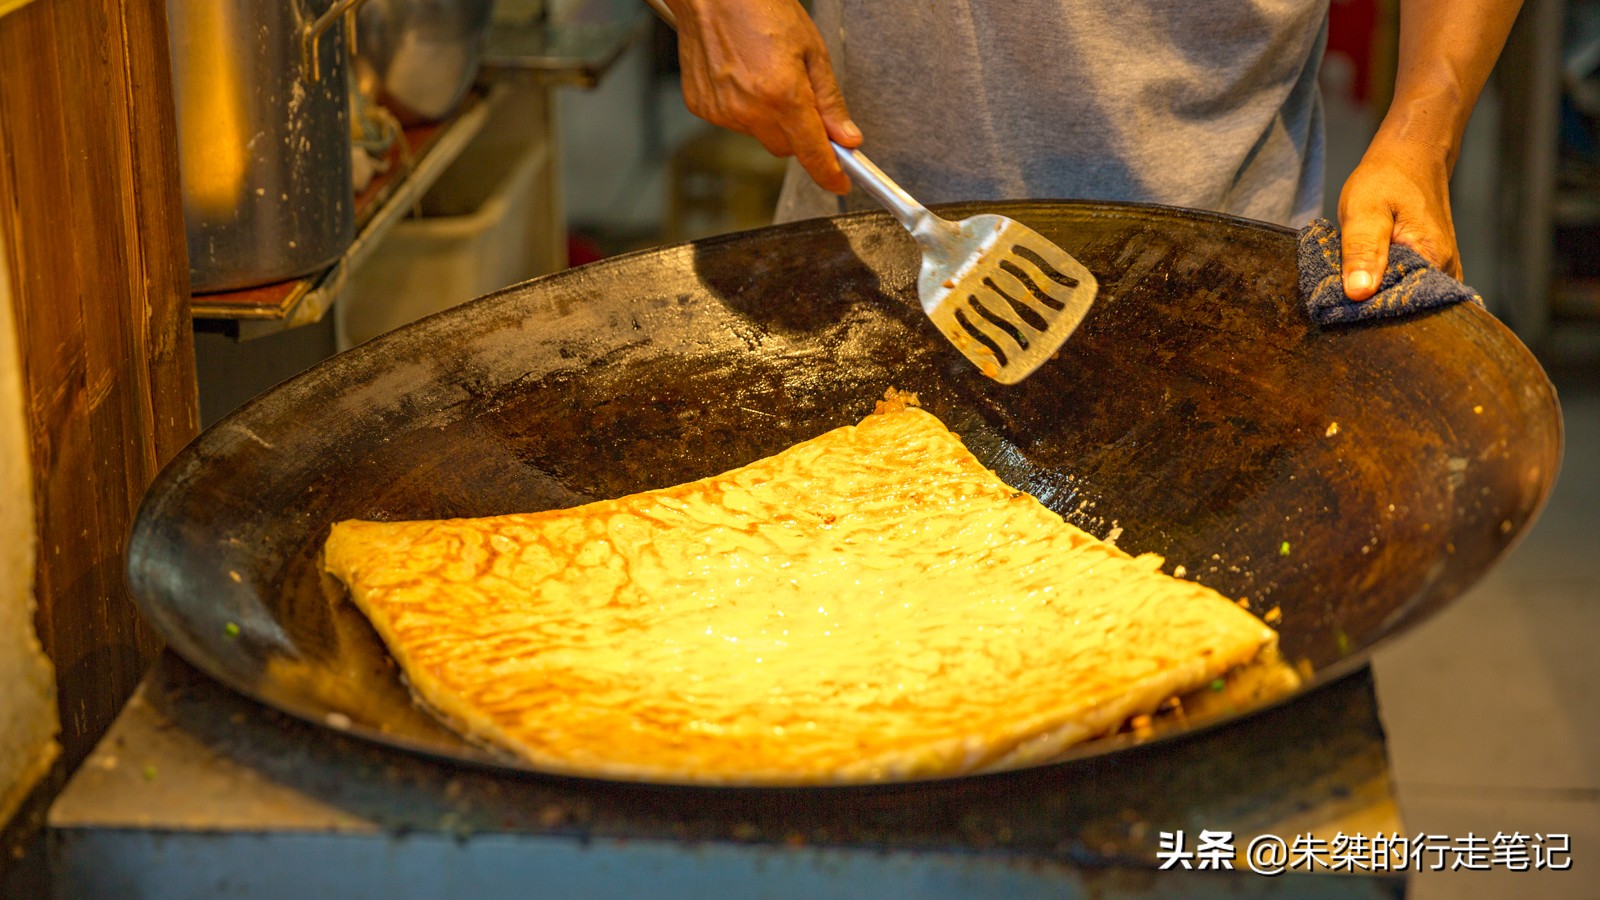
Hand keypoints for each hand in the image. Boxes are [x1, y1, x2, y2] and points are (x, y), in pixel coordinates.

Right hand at [667, 0, 860, 193]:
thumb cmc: (760, 8)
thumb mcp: (811, 50)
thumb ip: (830, 101)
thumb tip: (846, 137)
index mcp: (783, 95)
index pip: (812, 152)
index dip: (829, 173)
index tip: (840, 182)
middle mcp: (750, 110)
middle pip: (786, 148)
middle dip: (798, 132)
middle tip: (799, 97)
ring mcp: (723, 111)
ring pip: (759, 134)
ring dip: (768, 117)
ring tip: (763, 73)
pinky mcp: (703, 107)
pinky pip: (733, 122)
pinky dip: (742, 107)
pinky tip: (740, 75)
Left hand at [1336, 136, 1459, 300]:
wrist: (1412, 157)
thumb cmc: (1387, 179)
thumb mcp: (1365, 210)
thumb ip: (1362, 251)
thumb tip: (1358, 293)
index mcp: (1432, 260)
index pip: (1400, 307)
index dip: (1368, 311)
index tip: (1342, 306)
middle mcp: (1445, 272)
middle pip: (1405, 308)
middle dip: (1373, 307)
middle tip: (1344, 295)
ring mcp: (1443, 272)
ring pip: (1406, 299)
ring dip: (1379, 297)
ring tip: (1356, 284)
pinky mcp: (1435, 268)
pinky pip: (1410, 289)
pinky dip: (1387, 288)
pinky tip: (1371, 277)